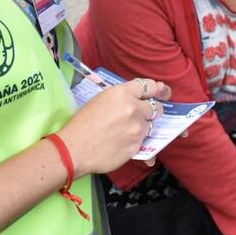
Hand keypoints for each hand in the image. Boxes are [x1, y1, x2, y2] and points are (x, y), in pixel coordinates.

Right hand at [57, 78, 171, 176]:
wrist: (74, 149)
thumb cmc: (81, 124)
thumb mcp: (100, 100)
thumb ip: (121, 97)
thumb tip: (136, 98)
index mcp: (122, 93)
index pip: (149, 86)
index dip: (157, 89)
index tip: (161, 91)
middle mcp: (133, 109)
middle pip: (155, 107)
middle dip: (151, 111)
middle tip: (143, 115)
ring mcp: (136, 129)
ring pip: (150, 126)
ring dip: (142, 128)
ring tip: (125, 132)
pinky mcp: (136, 146)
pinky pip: (145, 143)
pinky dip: (137, 143)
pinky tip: (125, 144)